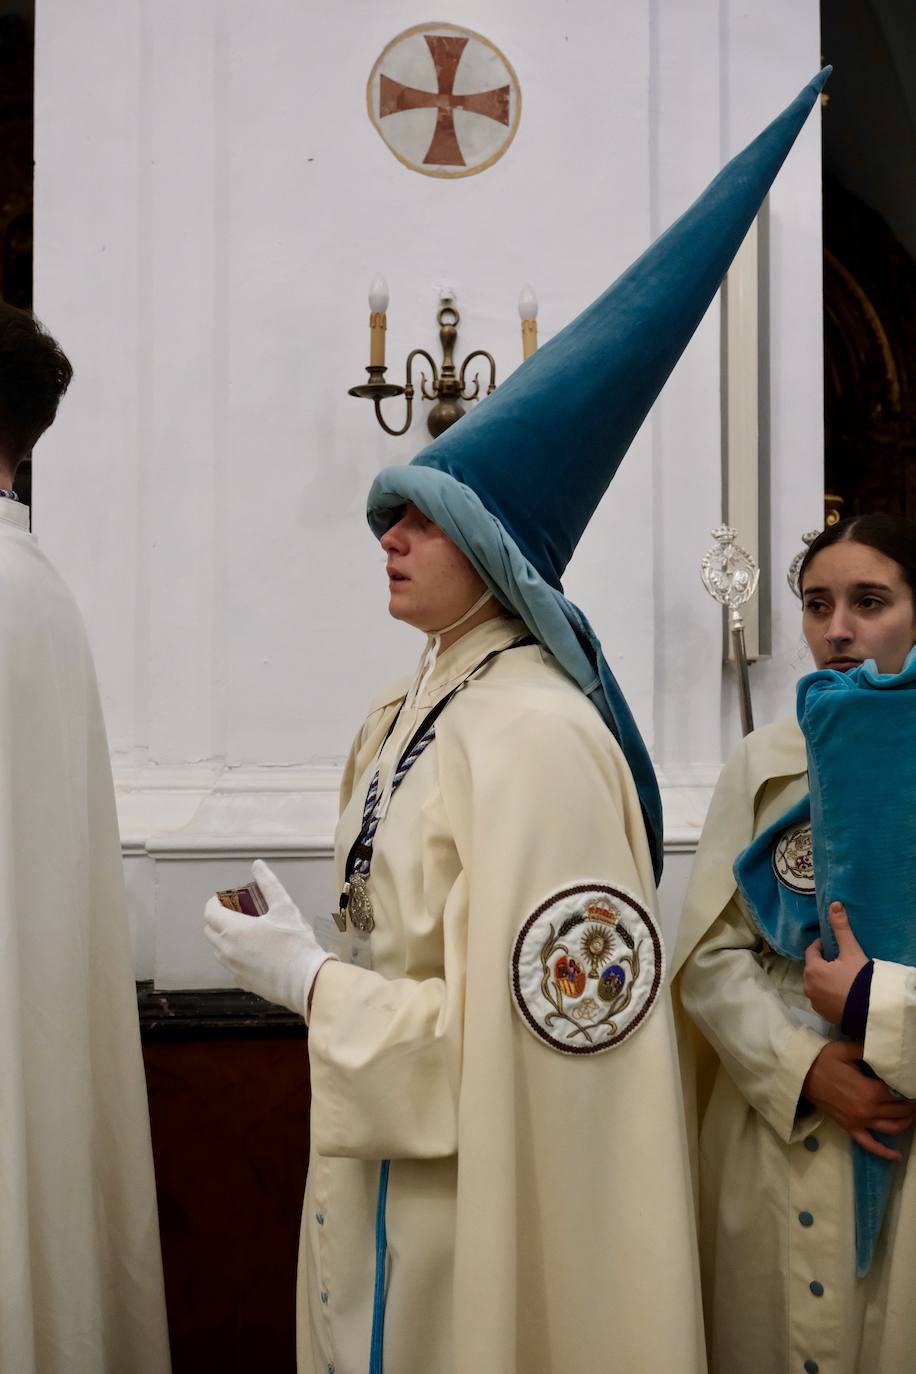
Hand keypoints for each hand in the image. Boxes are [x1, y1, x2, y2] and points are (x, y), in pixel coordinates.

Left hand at [204, 859, 334, 1016]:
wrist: (306, 981)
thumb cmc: (295, 941)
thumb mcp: (284, 907)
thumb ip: (268, 884)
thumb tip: (257, 865)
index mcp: (233, 929)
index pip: (209, 911)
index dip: (216, 902)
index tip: (229, 899)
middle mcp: (226, 950)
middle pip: (210, 930)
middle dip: (219, 918)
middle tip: (240, 913)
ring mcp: (232, 968)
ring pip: (218, 949)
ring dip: (226, 937)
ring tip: (249, 933)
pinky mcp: (242, 982)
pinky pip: (230, 965)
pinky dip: (236, 955)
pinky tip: (257, 953)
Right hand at [802, 1039, 915, 1159]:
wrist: (800, 1074)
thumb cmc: (823, 1060)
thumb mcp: (847, 1050)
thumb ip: (869, 1051)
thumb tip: (887, 1051)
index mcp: (870, 1090)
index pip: (899, 1093)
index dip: (908, 1090)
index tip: (912, 1085)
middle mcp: (868, 1110)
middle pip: (899, 1111)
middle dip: (911, 1105)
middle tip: (913, 1098)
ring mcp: (859, 1121)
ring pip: (891, 1128)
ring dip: (906, 1123)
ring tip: (912, 1115)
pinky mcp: (850, 1128)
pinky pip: (869, 1144)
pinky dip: (884, 1152)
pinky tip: (896, 1155)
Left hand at [803, 901, 867, 1022]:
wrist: (871, 1009)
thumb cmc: (859, 978)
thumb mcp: (851, 951)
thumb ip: (841, 928)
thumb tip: (834, 904)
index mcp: (812, 970)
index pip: (811, 951)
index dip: (820, 946)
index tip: (829, 944)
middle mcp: (808, 986)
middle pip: (812, 968)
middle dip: (822, 963)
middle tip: (837, 960)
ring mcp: (815, 1002)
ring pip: (816, 984)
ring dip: (823, 979)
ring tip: (839, 976)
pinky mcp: (823, 1013)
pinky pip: (822, 998)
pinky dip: (828, 993)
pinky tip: (840, 991)